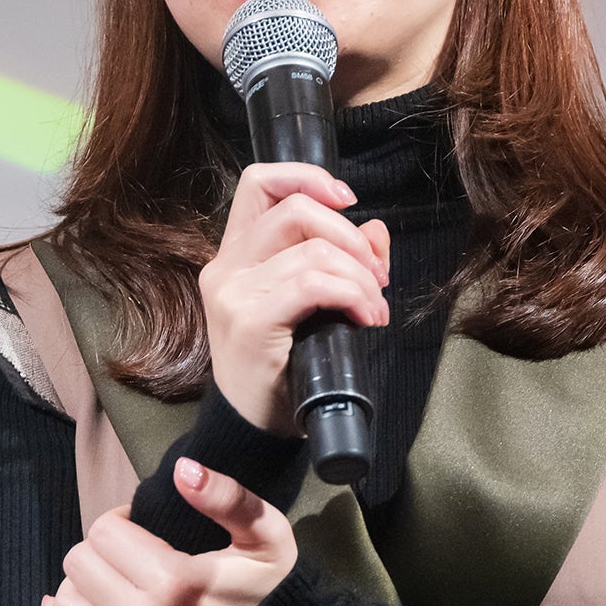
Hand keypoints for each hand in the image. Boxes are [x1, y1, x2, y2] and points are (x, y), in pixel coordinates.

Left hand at [40, 458, 297, 605]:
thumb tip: (182, 469)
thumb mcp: (267, 536)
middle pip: (80, 565)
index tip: (137, 527)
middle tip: (125, 557)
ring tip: (108, 584)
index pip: (104, 533)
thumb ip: (228, 497)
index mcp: (176, 581)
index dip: (118, 521)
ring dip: (80, 587)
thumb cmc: (271, 594)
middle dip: (98, 551)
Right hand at [199, 162, 389, 434]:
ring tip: (374, 309)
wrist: (257, 428)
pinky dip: (353, 296)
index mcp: (236, 254)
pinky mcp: (248, 321)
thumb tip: (377, 230)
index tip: (348, 199)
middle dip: (351, 237)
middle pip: (295, 210)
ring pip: (313, 251)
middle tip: (378, 275)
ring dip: (361, 278)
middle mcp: (226, 266)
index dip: (307, 177)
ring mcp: (232, 292)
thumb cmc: (284, 367)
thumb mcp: (315, 305)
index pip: (259, 183)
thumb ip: (343, 260)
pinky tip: (365, 318)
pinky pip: (313, 285)